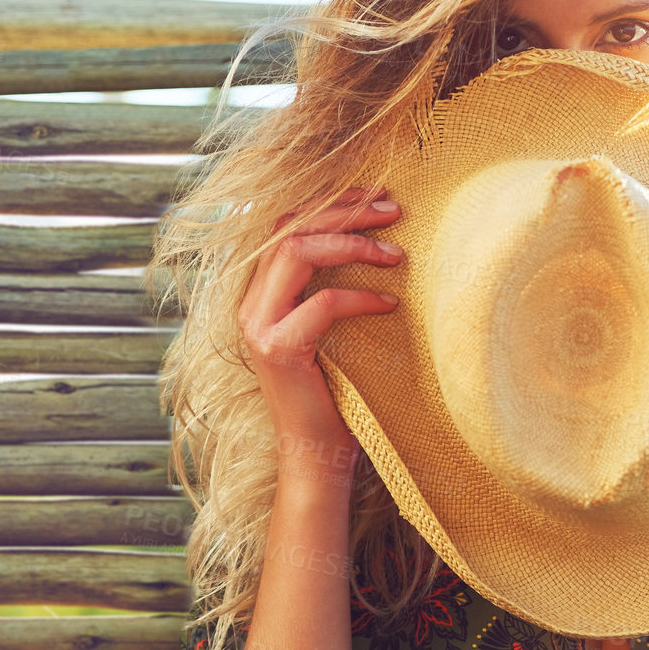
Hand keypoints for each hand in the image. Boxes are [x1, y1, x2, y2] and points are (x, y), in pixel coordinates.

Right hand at [237, 185, 404, 483]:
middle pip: (291, 228)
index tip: (377, 196)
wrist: (316, 454)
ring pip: (298, 253)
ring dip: (352, 244)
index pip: (287, 225)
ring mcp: (259, 326)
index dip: (331, 203)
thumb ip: (335, 289)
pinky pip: (323, 304)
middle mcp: (252, 303)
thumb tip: (383, 244)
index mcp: (262, 293)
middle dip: (345, 211)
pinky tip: (391, 304)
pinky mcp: (278, 350)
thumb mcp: (334, 331)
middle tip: (394, 209)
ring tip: (396, 252)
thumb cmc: (336, 393)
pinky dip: (361, 297)